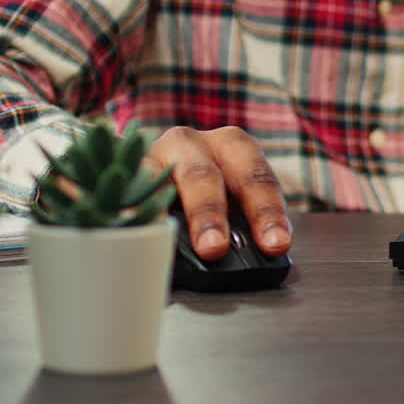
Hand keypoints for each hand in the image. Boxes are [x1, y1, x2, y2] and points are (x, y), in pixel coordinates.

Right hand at [144, 126, 290, 259]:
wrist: (159, 169)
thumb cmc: (205, 188)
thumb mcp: (230, 198)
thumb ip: (242, 225)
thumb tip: (251, 259)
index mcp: (233, 146)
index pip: (257, 178)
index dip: (267, 213)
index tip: (275, 244)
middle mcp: (195, 144)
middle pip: (204, 177)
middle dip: (210, 214)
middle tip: (214, 249)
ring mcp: (157, 154)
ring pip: (161, 182)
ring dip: (162, 216)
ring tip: (167, 244)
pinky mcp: (128, 170)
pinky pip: (131, 194)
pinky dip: (135, 215)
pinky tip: (137, 235)